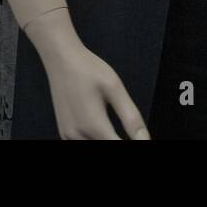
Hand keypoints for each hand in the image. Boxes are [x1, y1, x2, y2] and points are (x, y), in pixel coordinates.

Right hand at [33, 16, 147, 139]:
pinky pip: (82, 143)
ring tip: (113, 126)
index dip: (133, 144)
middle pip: (105, 147)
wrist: (61, 58)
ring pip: (94, 146)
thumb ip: (131, 117)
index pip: (118, 147)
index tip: (137, 136)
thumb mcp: (115, 89)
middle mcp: (78, 135)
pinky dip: (94, 139)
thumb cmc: (88, 69)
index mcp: (94, 127)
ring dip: (106, 139)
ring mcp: (68, 135)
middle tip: (125, 125)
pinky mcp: (64, 132)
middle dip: (118, 139)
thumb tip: (145, 139)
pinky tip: (99, 127)